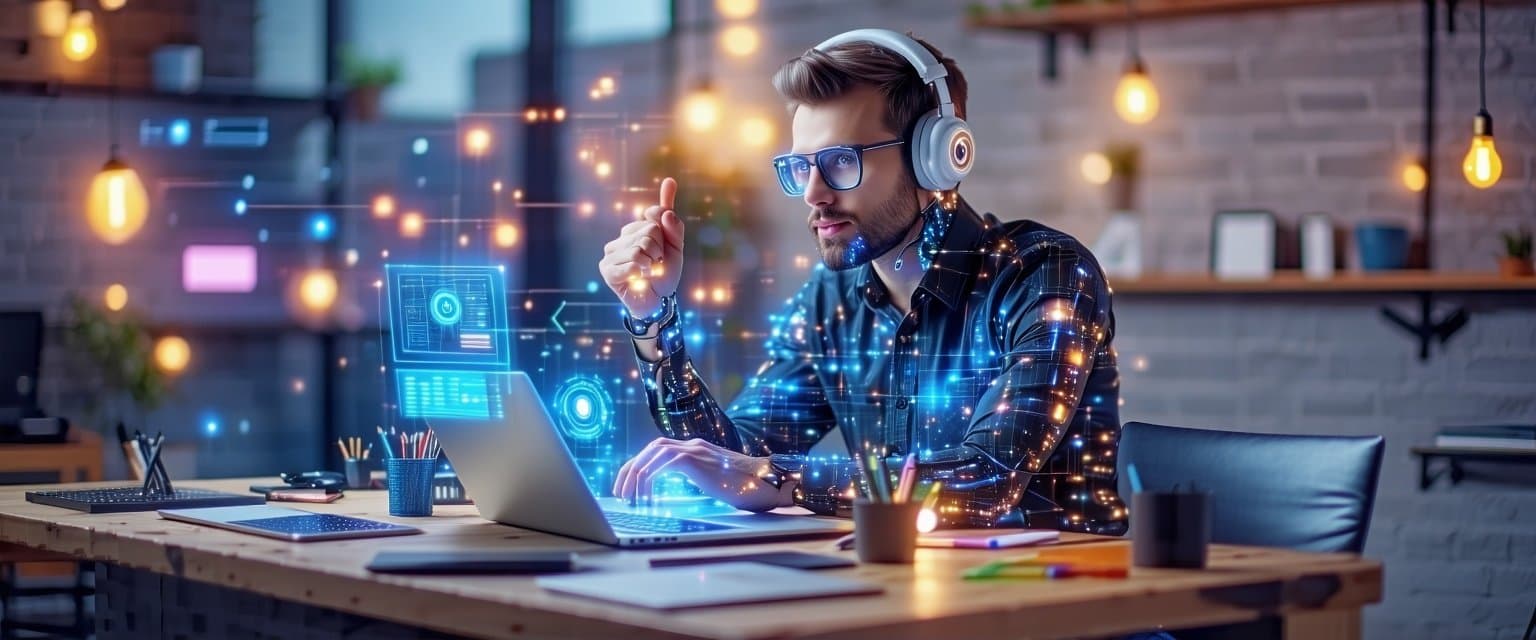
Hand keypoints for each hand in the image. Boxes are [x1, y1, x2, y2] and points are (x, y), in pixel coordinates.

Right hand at [598, 177, 684, 318]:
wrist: (658, 301)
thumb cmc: (664, 274)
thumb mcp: (676, 250)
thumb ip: (675, 228)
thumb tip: (666, 212)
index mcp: (636, 228)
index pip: (655, 214)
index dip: (666, 233)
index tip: (664, 247)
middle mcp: (622, 238)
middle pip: (650, 231)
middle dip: (660, 251)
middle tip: (656, 263)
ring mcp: (612, 253)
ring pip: (639, 249)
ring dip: (651, 264)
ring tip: (647, 272)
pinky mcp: (607, 269)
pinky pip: (631, 264)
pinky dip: (641, 273)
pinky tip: (638, 279)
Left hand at [612, 437, 782, 511]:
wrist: (769, 482)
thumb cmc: (748, 488)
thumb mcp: (715, 483)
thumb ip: (697, 480)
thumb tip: (678, 493)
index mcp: (695, 450)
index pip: (657, 452)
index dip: (639, 468)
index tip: (628, 487)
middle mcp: (692, 446)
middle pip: (650, 450)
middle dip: (630, 470)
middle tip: (620, 493)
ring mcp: (695, 450)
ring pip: (652, 454)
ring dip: (635, 474)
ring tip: (628, 496)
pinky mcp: (696, 459)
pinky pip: (663, 464)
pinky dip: (649, 479)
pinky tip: (646, 496)